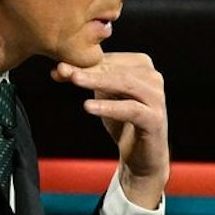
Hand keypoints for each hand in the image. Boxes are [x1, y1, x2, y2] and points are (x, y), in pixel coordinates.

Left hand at [52, 52, 167, 207]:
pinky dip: (109, 106)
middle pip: (115, 70)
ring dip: (97, 81)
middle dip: (88, 70)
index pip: (109, 60)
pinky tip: (88, 106)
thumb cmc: (121, 121)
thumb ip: (87, 80)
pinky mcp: (155, 119)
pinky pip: (131, 109)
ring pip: (124, 84)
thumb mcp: (103, 96)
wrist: (142, 155)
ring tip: (74, 80)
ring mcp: (157, 98)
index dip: (84, 62)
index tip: (58, 68)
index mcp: (142, 65)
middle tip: (62, 70)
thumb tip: (59, 69)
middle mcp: (153, 77)